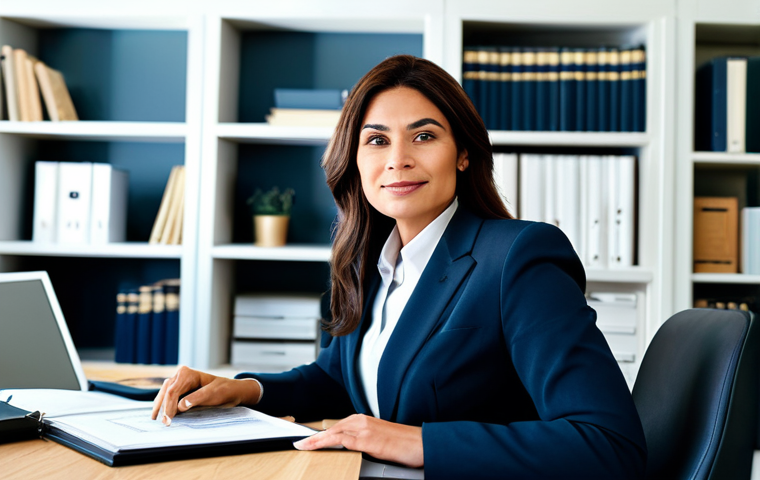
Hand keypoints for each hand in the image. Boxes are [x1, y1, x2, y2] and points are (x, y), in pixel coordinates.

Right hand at [150, 366, 260, 424]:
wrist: (230, 391)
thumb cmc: (223, 390)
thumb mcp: (212, 394)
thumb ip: (196, 398)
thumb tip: (180, 406)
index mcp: (187, 374)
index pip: (172, 391)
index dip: (168, 406)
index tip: (168, 420)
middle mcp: (180, 376)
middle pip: (166, 392)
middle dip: (163, 408)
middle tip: (164, 423)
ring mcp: (178, 383)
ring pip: (164, 395)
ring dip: (160, 408)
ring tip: (158, 420)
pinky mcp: (180, 390)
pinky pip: (167, 398)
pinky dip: (163, 406)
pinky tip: (161, 415)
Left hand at [293, 414, 423, 467]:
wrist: (420, 444)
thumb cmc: (403, 444)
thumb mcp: (379, 441)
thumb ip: (363, 441)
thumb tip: (349, 448)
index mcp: (364, 420)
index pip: (336, 427)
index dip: (320, 434)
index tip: (306, 439)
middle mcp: (362, 421)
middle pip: (332, 429)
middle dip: (314, 437)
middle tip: (298, 443)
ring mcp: (364, 429)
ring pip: (333, 433)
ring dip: (316, 440)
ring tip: (302, 445)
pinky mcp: (368, 439)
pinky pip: (342, 441)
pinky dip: (326, 442)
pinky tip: (316, 447)